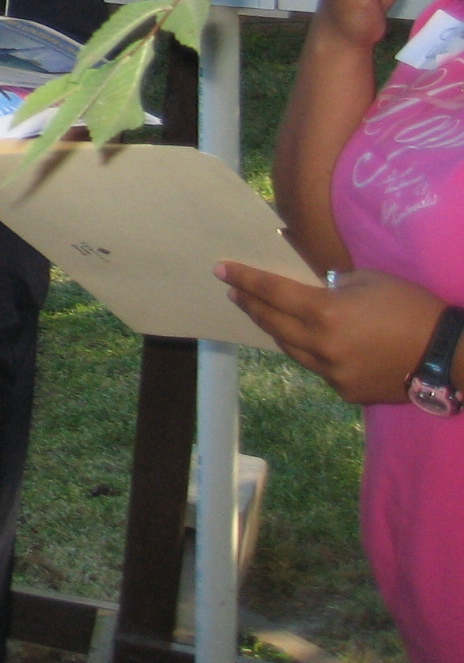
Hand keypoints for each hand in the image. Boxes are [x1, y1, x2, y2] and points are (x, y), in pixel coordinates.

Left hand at [217, 262, 447, 403]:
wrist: (447, 355)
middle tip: (234, 292)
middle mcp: (321, 345)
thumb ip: (332, 285)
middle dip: (250, 305)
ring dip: (277, 330)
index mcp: (325, 313)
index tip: (221, 270)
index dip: (245, 279)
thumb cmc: (410, 307)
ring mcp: (332, 373)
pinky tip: (313, 342)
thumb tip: (315, 289)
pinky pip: (317, 368)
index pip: (272, 292)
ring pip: (291, 349)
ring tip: (266, 315)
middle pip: (273, 323)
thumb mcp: (368, 280)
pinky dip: (311, 352)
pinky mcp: (346, 392)